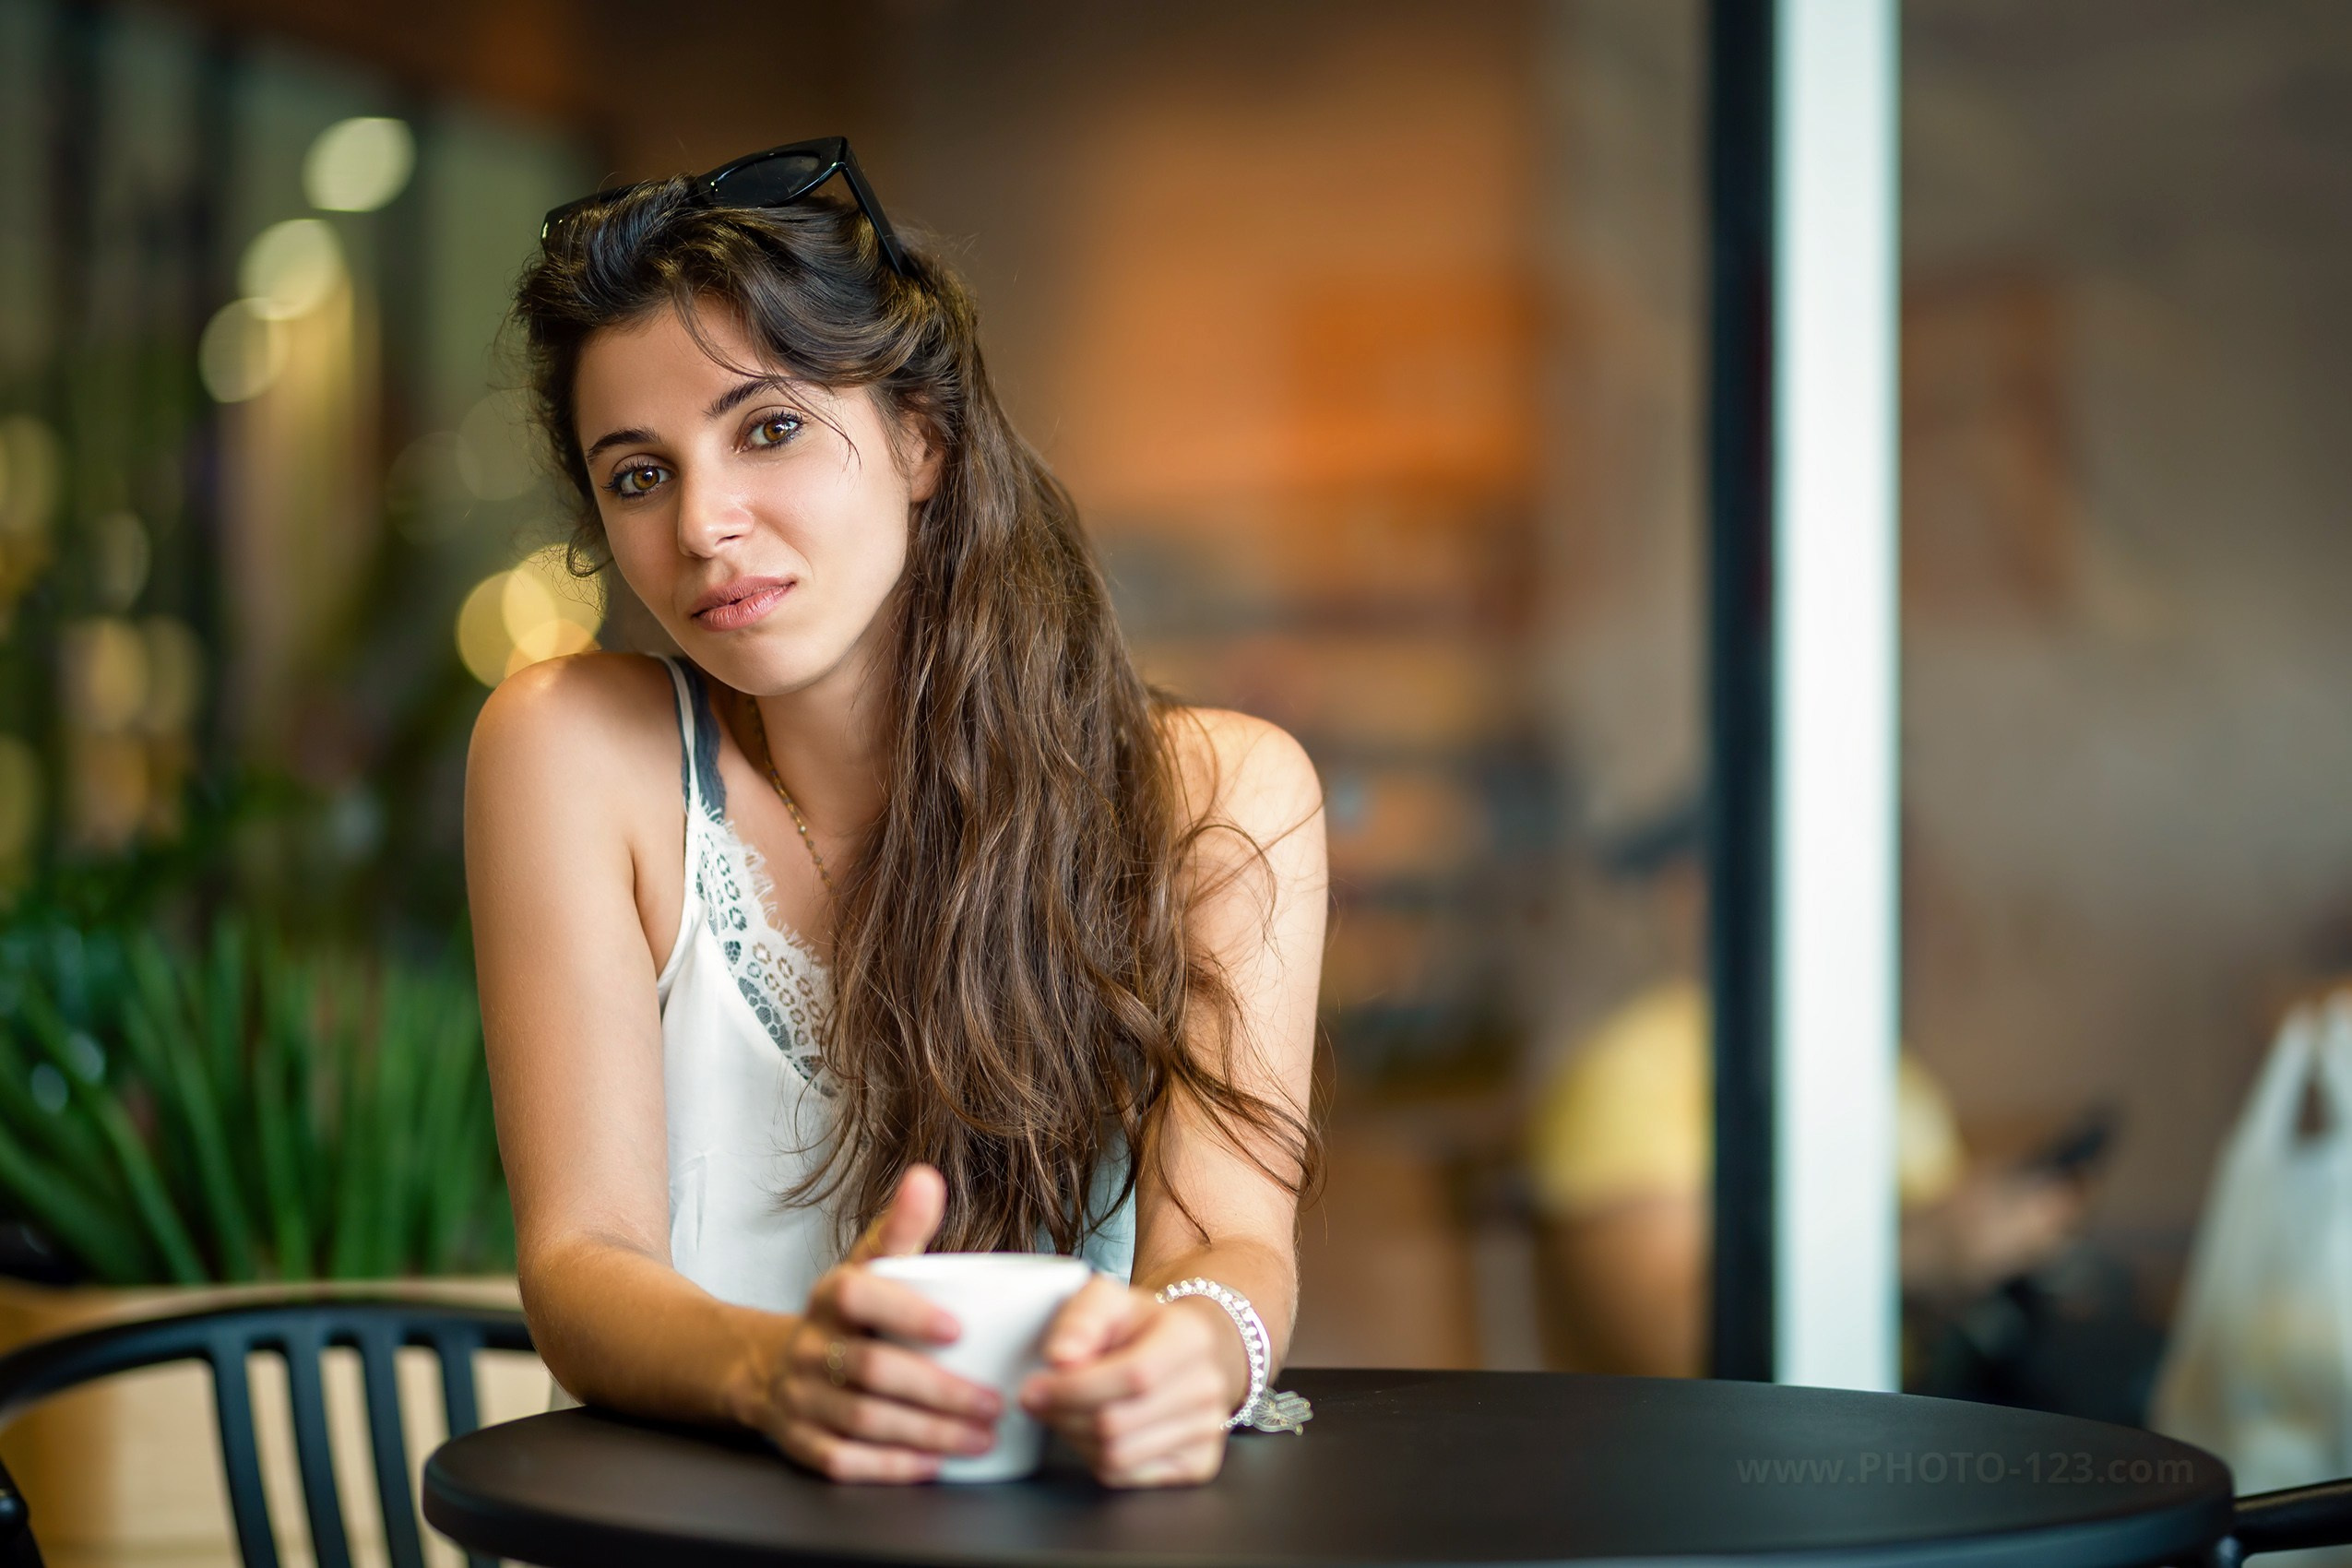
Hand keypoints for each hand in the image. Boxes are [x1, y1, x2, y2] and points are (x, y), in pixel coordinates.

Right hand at [754, 1164, 1004, 1481]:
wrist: (773, 1367)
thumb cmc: (847, 1315)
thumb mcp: (868, 1264)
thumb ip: (902, 1227)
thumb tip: (927, 1178)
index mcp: (829, 1295)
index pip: (858, 1295)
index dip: (906, 1312)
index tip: (958, 1329)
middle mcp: (808, 1345)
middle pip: (871, 1369)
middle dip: (938, 1391)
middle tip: (994, 1403)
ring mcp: (799, 1396)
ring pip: (862, 1419)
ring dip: (927, 1432)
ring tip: (981, 1436)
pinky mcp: (799, 1442)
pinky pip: (842, 1460)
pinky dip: (890, 1465)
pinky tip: (933, 1464)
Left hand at [1018, 1276, 1244, 1486]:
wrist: (1184, 1352)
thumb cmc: (1139, 1327)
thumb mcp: (1106, 1301)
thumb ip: (1080, 1320)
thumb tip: (1061, 1357)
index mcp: (1190, 1337)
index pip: (1132, 1376)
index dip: (1075, 1388)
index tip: (1035, 1387)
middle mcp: (1208, 1386)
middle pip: (1116, 1423)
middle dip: (1063, 1414)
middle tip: (1040, 1400)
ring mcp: (1209, 1430)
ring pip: (1117, 1456)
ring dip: (1074, 1438)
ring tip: (1066, 1412)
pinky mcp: (1199, 1464)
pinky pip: (1126, 1478)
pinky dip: (1096, 1458)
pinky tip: (1093, 1431)